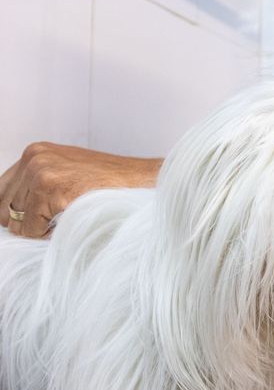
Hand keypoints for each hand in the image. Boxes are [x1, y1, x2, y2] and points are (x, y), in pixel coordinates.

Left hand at [0, 143, 161, 237]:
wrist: (142, 182)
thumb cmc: (110, 184)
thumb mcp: (67, 174)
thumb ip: (38, 186)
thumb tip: (11, 217)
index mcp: (35, 153)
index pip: (2, 191)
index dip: (15, 213)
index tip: (36, 223)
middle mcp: (34, 158)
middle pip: (3, 207)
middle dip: (24, 223)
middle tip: (52, 226)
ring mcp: (42, 172)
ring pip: (15, 220)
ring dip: (36, 230)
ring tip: (63, 225)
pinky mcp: (52, 189)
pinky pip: (31, 229)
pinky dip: (47, 236)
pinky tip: (69, 226)